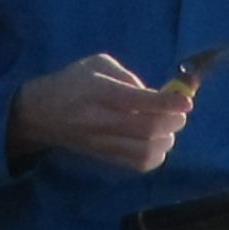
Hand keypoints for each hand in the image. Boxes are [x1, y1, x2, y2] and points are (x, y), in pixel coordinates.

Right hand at [10, 54, 189, 172]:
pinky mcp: (105, 157)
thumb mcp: (98, 65)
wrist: (41, 114)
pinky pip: (138, 164)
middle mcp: (103, 119)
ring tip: (167, 129)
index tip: (187, 101)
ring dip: (166, 140)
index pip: (140, 100)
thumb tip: (155, 95)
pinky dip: (155, 157)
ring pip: (147, 150)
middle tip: (180, 114)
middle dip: (173, 121)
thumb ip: (129, 77)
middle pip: (149, 128)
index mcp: (102, 92)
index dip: (169, 102)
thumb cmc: (72, 83)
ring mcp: (104, 142)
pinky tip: (156, 145)